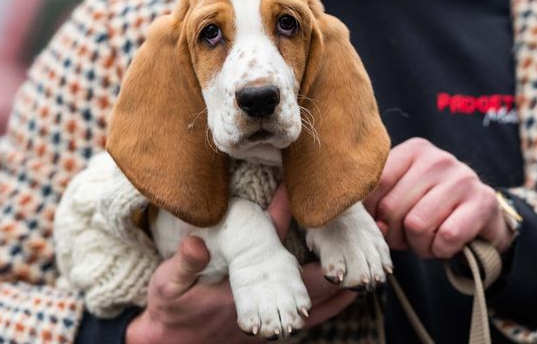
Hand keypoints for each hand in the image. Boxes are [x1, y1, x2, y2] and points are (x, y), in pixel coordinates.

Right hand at [126, 186, 355, 343]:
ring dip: (340, 291)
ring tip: (368, 274)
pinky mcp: (267, 325)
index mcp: (244, 293)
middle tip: (366, 251)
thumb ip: (183, 265)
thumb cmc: (170, 314)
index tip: (314, 211)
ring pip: (316, 308)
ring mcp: (268, 319)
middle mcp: (263, 307)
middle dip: (338, 270)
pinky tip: (340, 297)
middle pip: (310, 289)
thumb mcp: (168, 287)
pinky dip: (327, 306)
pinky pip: (308, 318)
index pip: (280, 260)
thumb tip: (196, 242)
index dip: (297, 235)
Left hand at [364, 138, 514, 259]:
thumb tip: (375, 224)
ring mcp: (463, 178)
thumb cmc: (431, 206)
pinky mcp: (483, 202)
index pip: (376, 182)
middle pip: (392, 207)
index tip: (381, 221)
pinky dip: (441, 250)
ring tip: (427, 241)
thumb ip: (381, 201)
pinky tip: (446, 244)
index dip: (372, 211)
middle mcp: (438, 159)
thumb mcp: (403, 194)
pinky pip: (446, 236)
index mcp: (414, 150)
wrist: (482, 217)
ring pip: (417, 224)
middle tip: (407, 237)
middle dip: (394, 234)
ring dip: (418, 245)